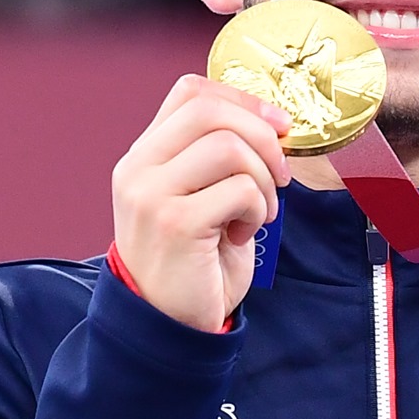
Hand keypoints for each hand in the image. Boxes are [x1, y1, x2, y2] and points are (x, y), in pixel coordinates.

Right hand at [112, 75, 290, 332]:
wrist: (169, 325)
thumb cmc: (193, 263)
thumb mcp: (197, 198)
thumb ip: (216, 159)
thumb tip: (272, 123)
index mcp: (144, 156)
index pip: (190, 93)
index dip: (242, 99)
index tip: (277, 126)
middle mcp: (139, 169)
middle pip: (211, 112)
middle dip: (263, 137)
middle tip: (280, 175)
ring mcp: (151, 195)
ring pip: (230, 147)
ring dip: (263, 180)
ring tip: (258, 213)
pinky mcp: (175, 224)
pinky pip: (240, 190)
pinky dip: (257, 209)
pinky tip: (242, 235)